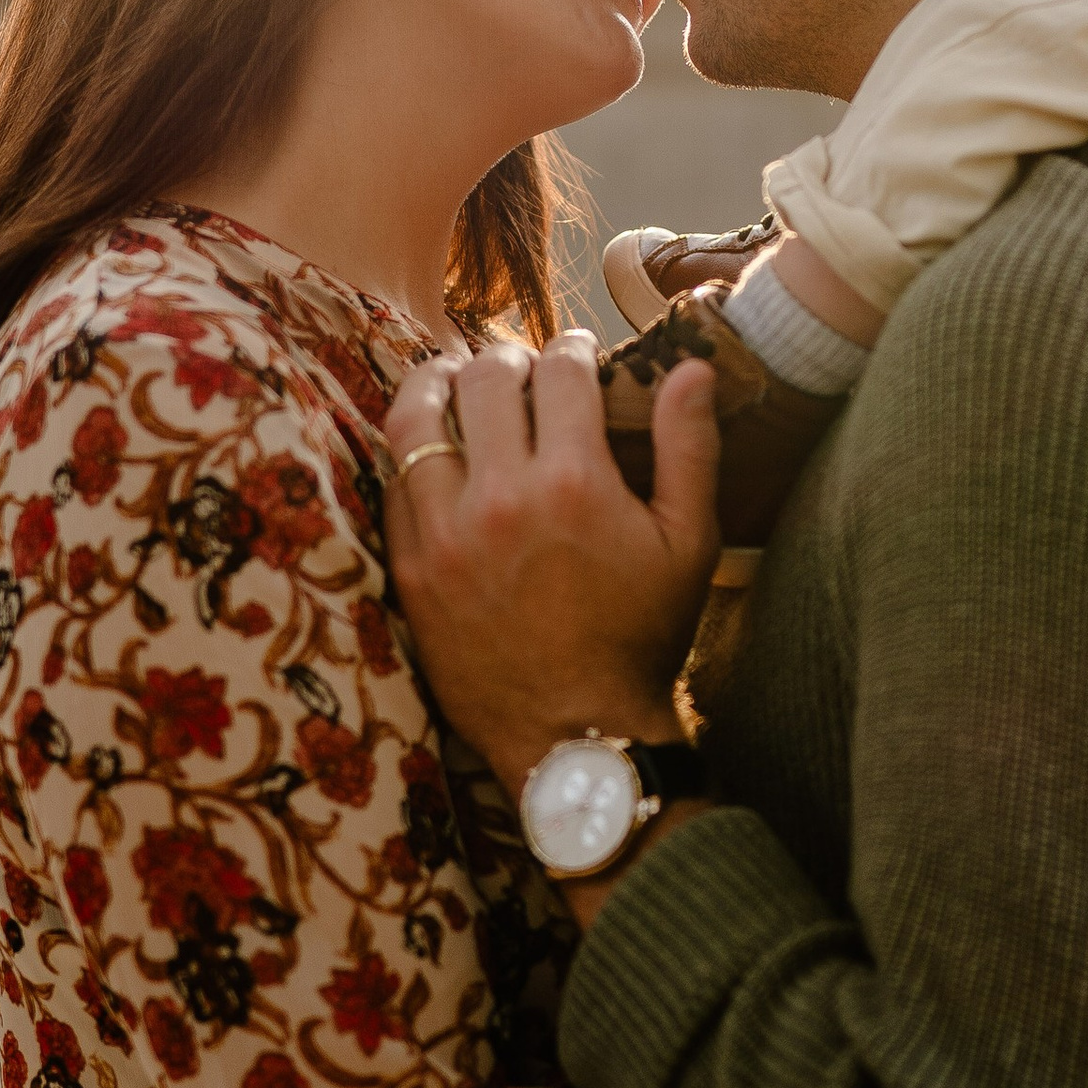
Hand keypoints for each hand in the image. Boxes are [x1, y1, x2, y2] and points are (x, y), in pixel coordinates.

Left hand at [382, 332, 719, 800]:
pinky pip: (393, 481)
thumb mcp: (690, 544)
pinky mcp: (411, 569)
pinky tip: (432, 448)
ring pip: (418, 417)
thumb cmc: (642, 638)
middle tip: (523, 369)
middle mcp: (501, 497)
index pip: (559, 370)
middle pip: (486, 378)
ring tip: (456, 380)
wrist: (577, 739)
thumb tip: (694, 368)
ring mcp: (445, 533)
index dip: (574, 348)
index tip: (580, 354)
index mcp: (575, 482)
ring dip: (440, 385)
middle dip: (509, 359)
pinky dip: (411, 451)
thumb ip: (690, 447)